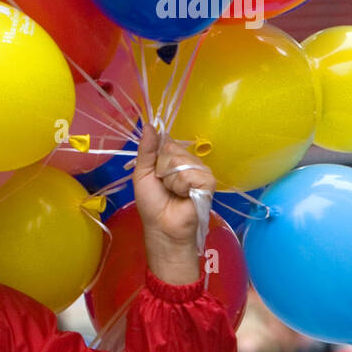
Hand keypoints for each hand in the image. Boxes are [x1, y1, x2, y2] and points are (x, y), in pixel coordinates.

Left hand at [131, 121, 215, 285]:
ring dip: (171, 180)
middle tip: (164, 186)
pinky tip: (184, 196)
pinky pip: (192, 174)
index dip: (157, 156)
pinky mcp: (209, 183)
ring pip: (182, 162)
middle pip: (173, 150)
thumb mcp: (142, 174)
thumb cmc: (152, 203)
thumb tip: (149, 124)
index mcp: (173, 158)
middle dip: (163, 170)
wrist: (162, 226)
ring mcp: (200, 171)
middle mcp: (188, 162)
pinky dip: (182, 186)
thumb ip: (146, 150)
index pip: (166, 142)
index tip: (155, 172)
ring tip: (174, 193)